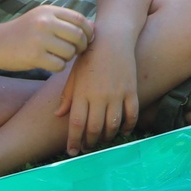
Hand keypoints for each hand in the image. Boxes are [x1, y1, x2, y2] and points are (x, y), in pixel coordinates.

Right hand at [0, 5, 92, 73]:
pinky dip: (58, 67)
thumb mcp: (43, 19)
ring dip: (68, 58)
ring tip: (59, 56)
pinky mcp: (33, 56)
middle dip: (82, 46)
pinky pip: (59, 65)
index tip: (87, 39)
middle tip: (76, 51)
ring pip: (70, 52)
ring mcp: (39, 39)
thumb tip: (94, 28)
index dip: (88, 31)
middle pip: (78, 36)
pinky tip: (50, 64)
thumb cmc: (24, 32)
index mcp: (49, 11)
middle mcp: (45, 22)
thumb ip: (65, 21)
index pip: (80, 19)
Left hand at [56, 37, 139, 155]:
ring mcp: (117, 94)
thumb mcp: (74, 75)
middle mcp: (99, 96)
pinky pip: (132, 114)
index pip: (76, 125)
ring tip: (103, 139)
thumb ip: (67, 96)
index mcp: (81, 93)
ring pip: (112, 125)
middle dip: (90, 142)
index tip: (72, 151)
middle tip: (87, 147)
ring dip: (107, 137)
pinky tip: (123, 130)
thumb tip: (59, 114)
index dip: (74, 141)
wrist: (112, 38)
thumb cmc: (89, 57)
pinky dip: (128, 126)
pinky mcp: (131, 90)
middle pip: (94, 128)